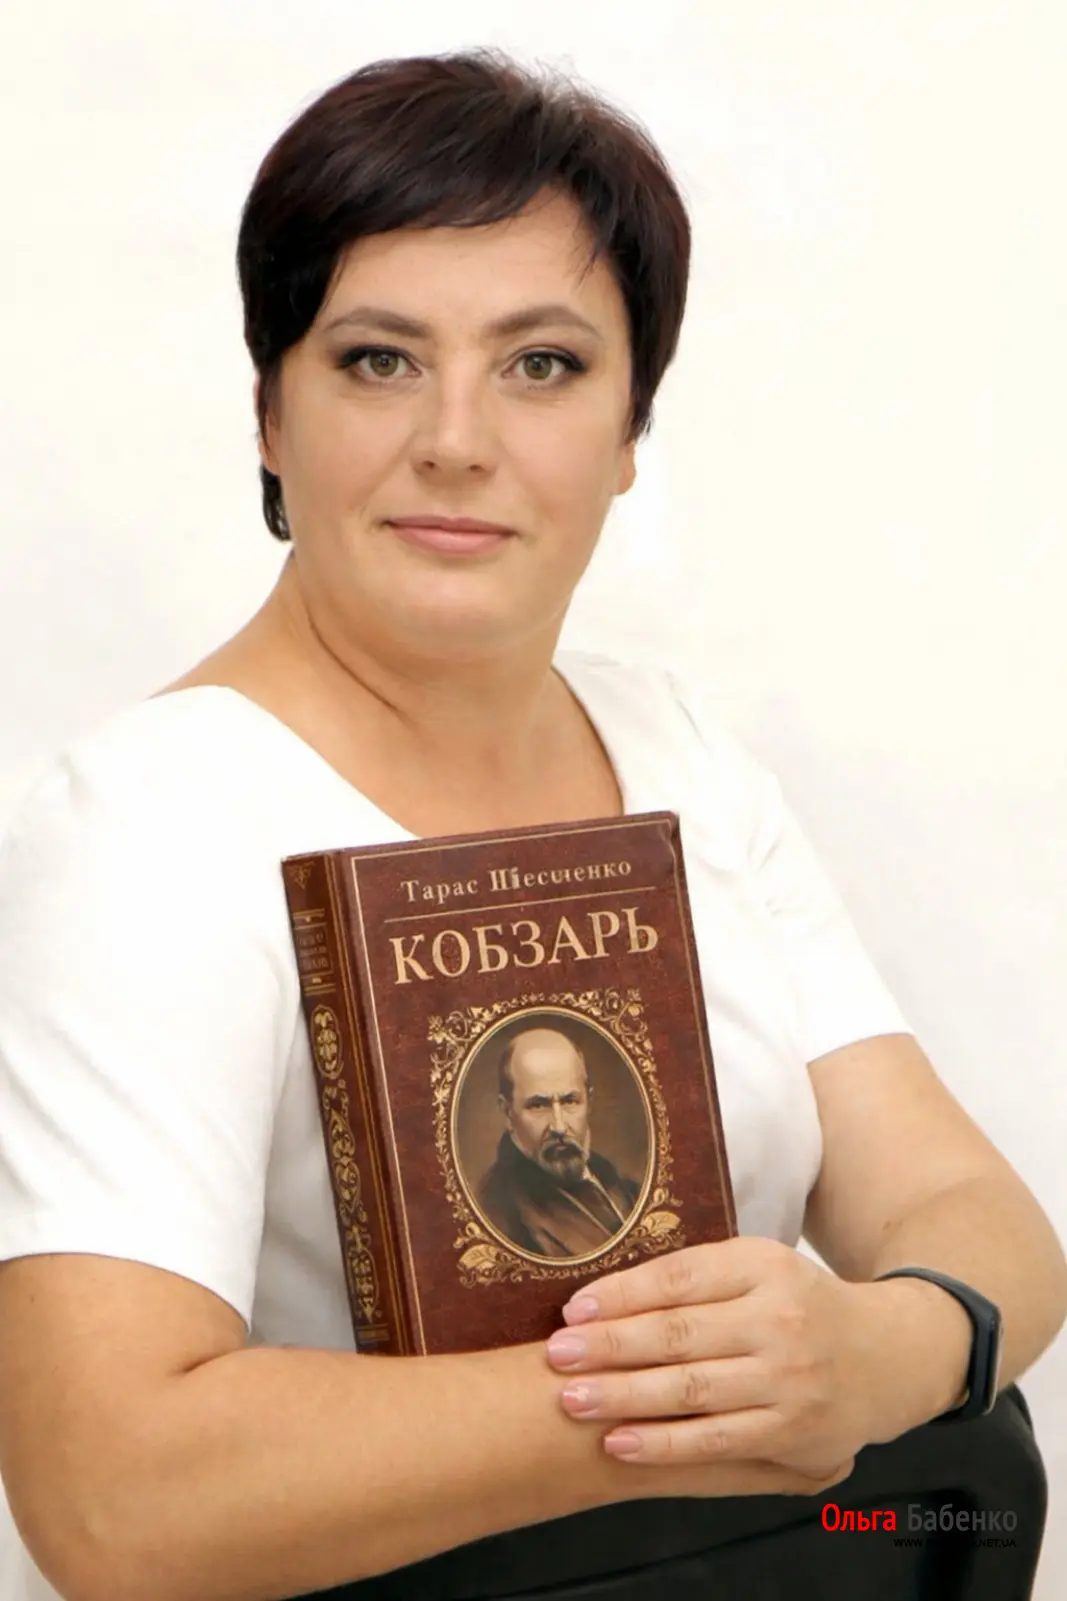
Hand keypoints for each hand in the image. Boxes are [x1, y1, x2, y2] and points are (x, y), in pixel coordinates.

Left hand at [544, 1236, 879, 1477]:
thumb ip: (697, 1278)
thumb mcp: (760, 1269)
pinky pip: (716, 1440)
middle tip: (557, 1354)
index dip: (623, 1294)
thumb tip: (606, 1292)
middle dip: (611, 1345)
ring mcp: (787, 1379)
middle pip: (679, 1334)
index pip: (680, 1278)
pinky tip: (620, 1442)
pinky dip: (664, 1444)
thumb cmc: (800, 1306)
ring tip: (573, 1398)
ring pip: (692, 1390)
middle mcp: (778, 1319)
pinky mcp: (791, 1431)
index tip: (573, 1308)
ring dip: (625, 1396)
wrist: (887, 1355)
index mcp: (763, 1267)